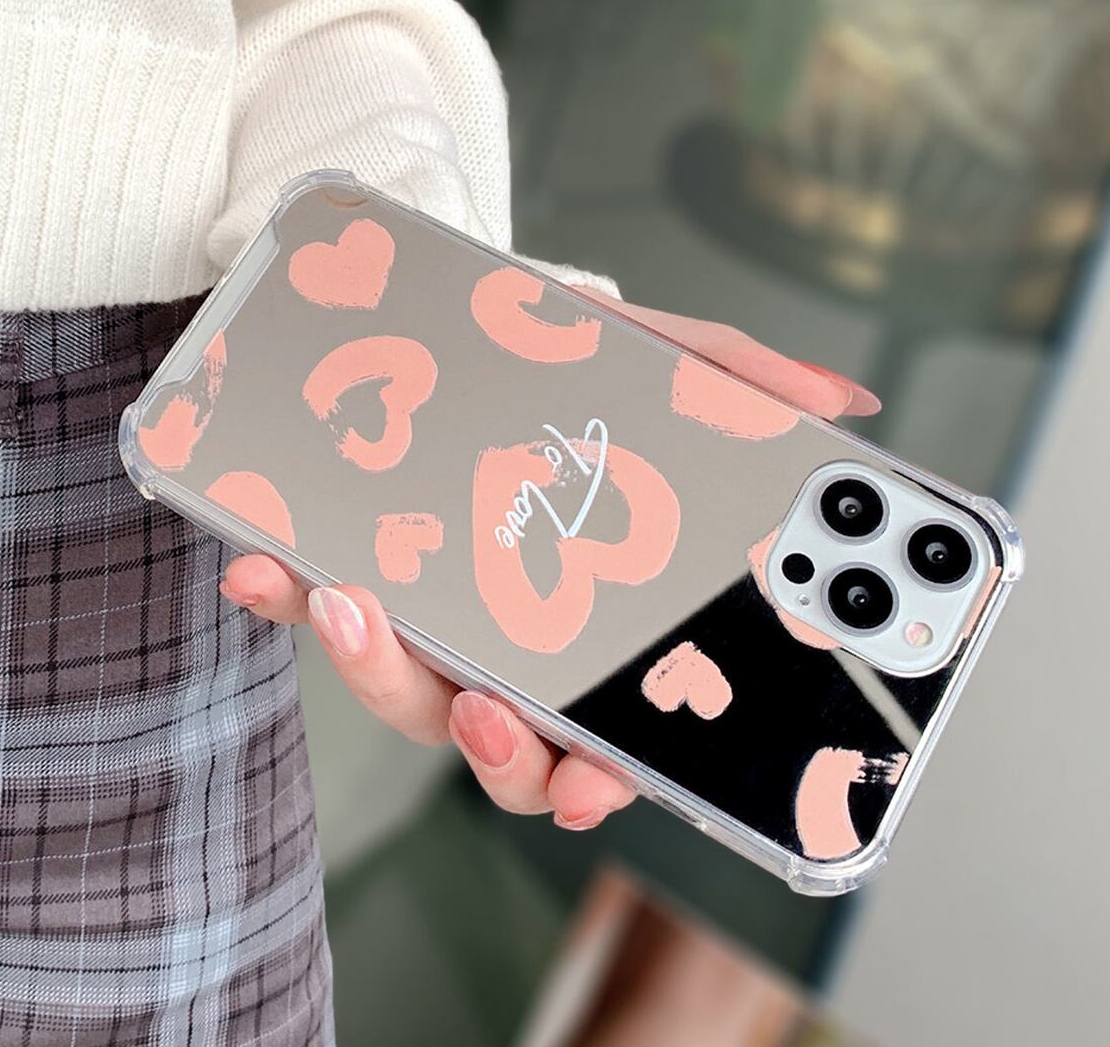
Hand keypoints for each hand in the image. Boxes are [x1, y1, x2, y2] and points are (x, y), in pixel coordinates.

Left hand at [219, 294, 878, 831]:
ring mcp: (436, 620)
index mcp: (600, 626)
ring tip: (357, 607)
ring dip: (379, 673)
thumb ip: (740, 384)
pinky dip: (289, 599)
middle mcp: (518, 646)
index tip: (592, 782)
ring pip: (409, 697)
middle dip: (494, 751)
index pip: (610, 736)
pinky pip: (320, 613)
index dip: (601, 779)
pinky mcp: (361, 579)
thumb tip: (844, 405)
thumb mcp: (661, 363)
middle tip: (482, 709)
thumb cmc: (578, 371)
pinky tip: (265, 563)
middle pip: (506, 749)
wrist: (470, 327)